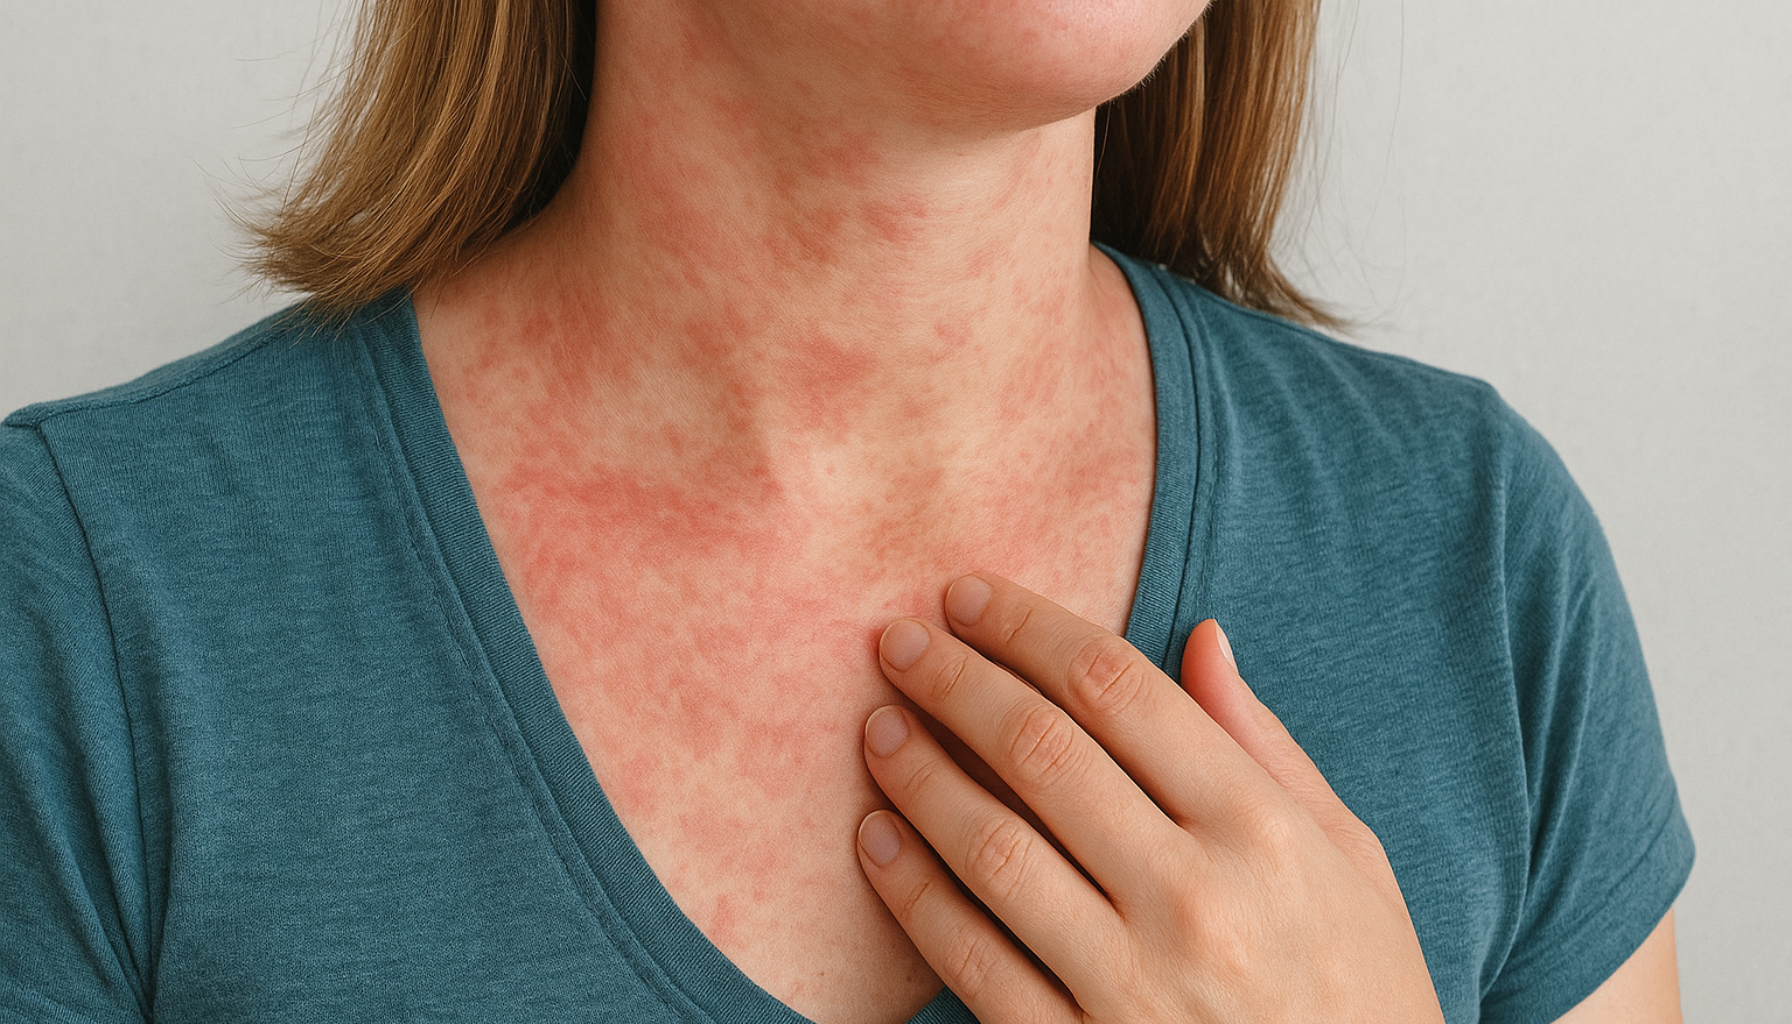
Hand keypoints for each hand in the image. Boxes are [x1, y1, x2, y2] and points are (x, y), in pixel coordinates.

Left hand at [856, 573, 1444, 1023]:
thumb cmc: (1362, 992)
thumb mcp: (1353, 861)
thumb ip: (1266, 746)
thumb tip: (1199, 635)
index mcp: (1265, 830)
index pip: (1117, 688)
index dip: (1027, 626)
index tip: (968, 596)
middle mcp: (1197, 900)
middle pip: (1040, 750)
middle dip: (952, 679)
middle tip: (898, 640)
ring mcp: (1134, 986)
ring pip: (991, 848)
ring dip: (918, 774)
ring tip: (879, 727)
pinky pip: (972, 962)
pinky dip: (912, 894)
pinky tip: (877, 840)